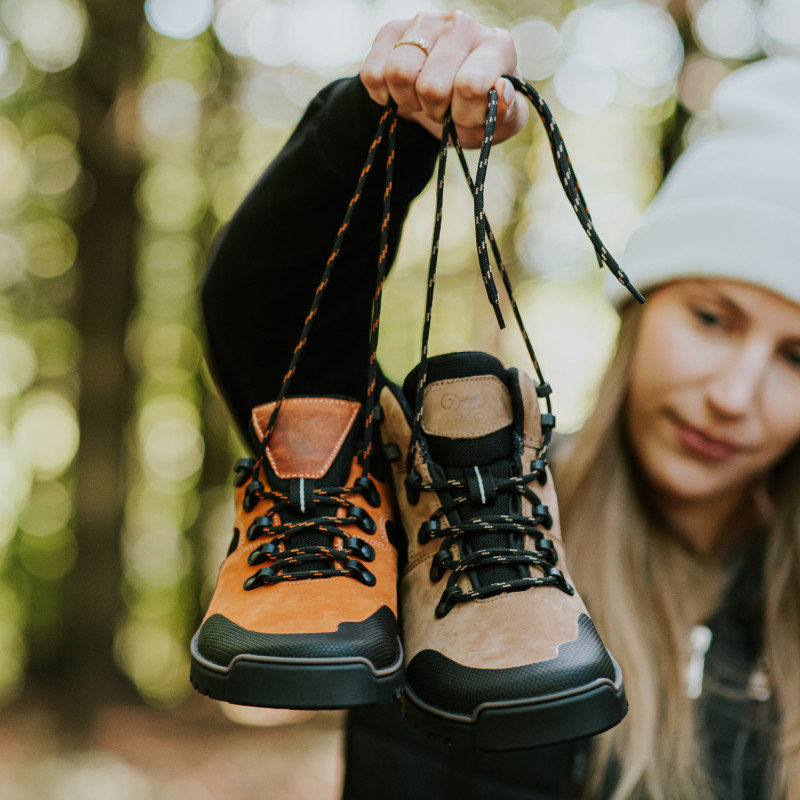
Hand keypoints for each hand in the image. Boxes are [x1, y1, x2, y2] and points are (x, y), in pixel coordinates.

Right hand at [361, 10, 528, 147]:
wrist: (447, 100)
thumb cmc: (478, 111)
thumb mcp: (499, 124)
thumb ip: (506, 113)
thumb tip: (500, 90)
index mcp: (497, 45)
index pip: (470, 86)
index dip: (463, 115)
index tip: (468, 116)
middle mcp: (461, 24)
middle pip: (431, 86)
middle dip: (435, 112)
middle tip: (444, 109)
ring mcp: (424, 22)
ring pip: (399, 74)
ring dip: (408, 102)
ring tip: (423, 100)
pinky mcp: (391, 31)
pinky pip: (373, 74)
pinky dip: (383, 96)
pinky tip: (400, 93)